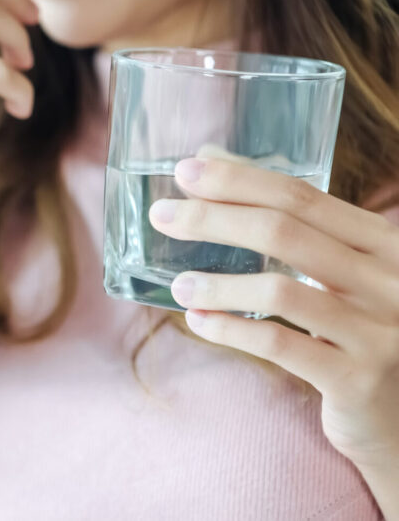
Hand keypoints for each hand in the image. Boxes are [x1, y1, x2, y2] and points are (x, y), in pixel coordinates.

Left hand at [146, 155, 398, 477]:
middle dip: (213, 217)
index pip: (302, 196)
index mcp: (383, 244)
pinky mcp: (358, 379)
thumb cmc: (361, 328)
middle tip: (162, 215)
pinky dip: (230, 330)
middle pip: (285, 232)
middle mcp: (390, 280)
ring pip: (281, 290)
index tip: (185, 170)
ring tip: (178, 285)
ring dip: (217, 283)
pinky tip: (198, 322)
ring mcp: (378, 332)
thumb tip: (212, 157)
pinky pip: (280, 344)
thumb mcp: (338, 269)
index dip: (239, 180)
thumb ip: (286, 218)